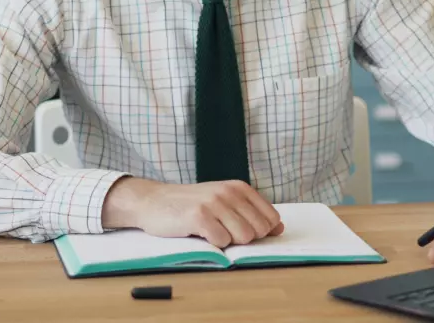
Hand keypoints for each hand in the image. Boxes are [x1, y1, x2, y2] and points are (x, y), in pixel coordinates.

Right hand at [102, 177, 283, 247]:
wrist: (153, 201)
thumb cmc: (190, 205)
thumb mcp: (224, 203)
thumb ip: (251, 214)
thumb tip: (279, 228)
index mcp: (239, 188)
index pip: (271, 219)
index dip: (259, 232)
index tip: (239, 230)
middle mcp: (229, 192)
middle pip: (258, 231)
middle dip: (243, 238)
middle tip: (221, 230)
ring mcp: (214, 203)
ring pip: (243, 237)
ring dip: (227, 242)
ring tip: (210, 231)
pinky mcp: (199, 216)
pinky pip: (222, 242)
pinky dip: (212, 245)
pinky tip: (199, 233)